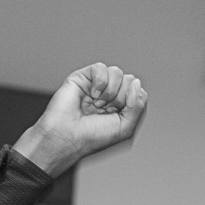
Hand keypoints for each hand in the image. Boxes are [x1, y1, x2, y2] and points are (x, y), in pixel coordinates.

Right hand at [13, 63, 147, 176]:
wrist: (66, 136)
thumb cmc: (93, 136)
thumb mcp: (125, 127)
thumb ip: (138, 105)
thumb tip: (136, 82)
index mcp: (122, 106)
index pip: (137, 91)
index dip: (131, 101)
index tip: (118, 115)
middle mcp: (110, 94)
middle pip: (129, 80)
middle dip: (120, 98)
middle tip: (105, 111)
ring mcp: (97, 85)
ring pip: (117, 72)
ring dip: (110, 91)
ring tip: (97, 104)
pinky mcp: (83, 77)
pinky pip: (101, 67)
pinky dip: (99, 82)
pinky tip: (91, 94)